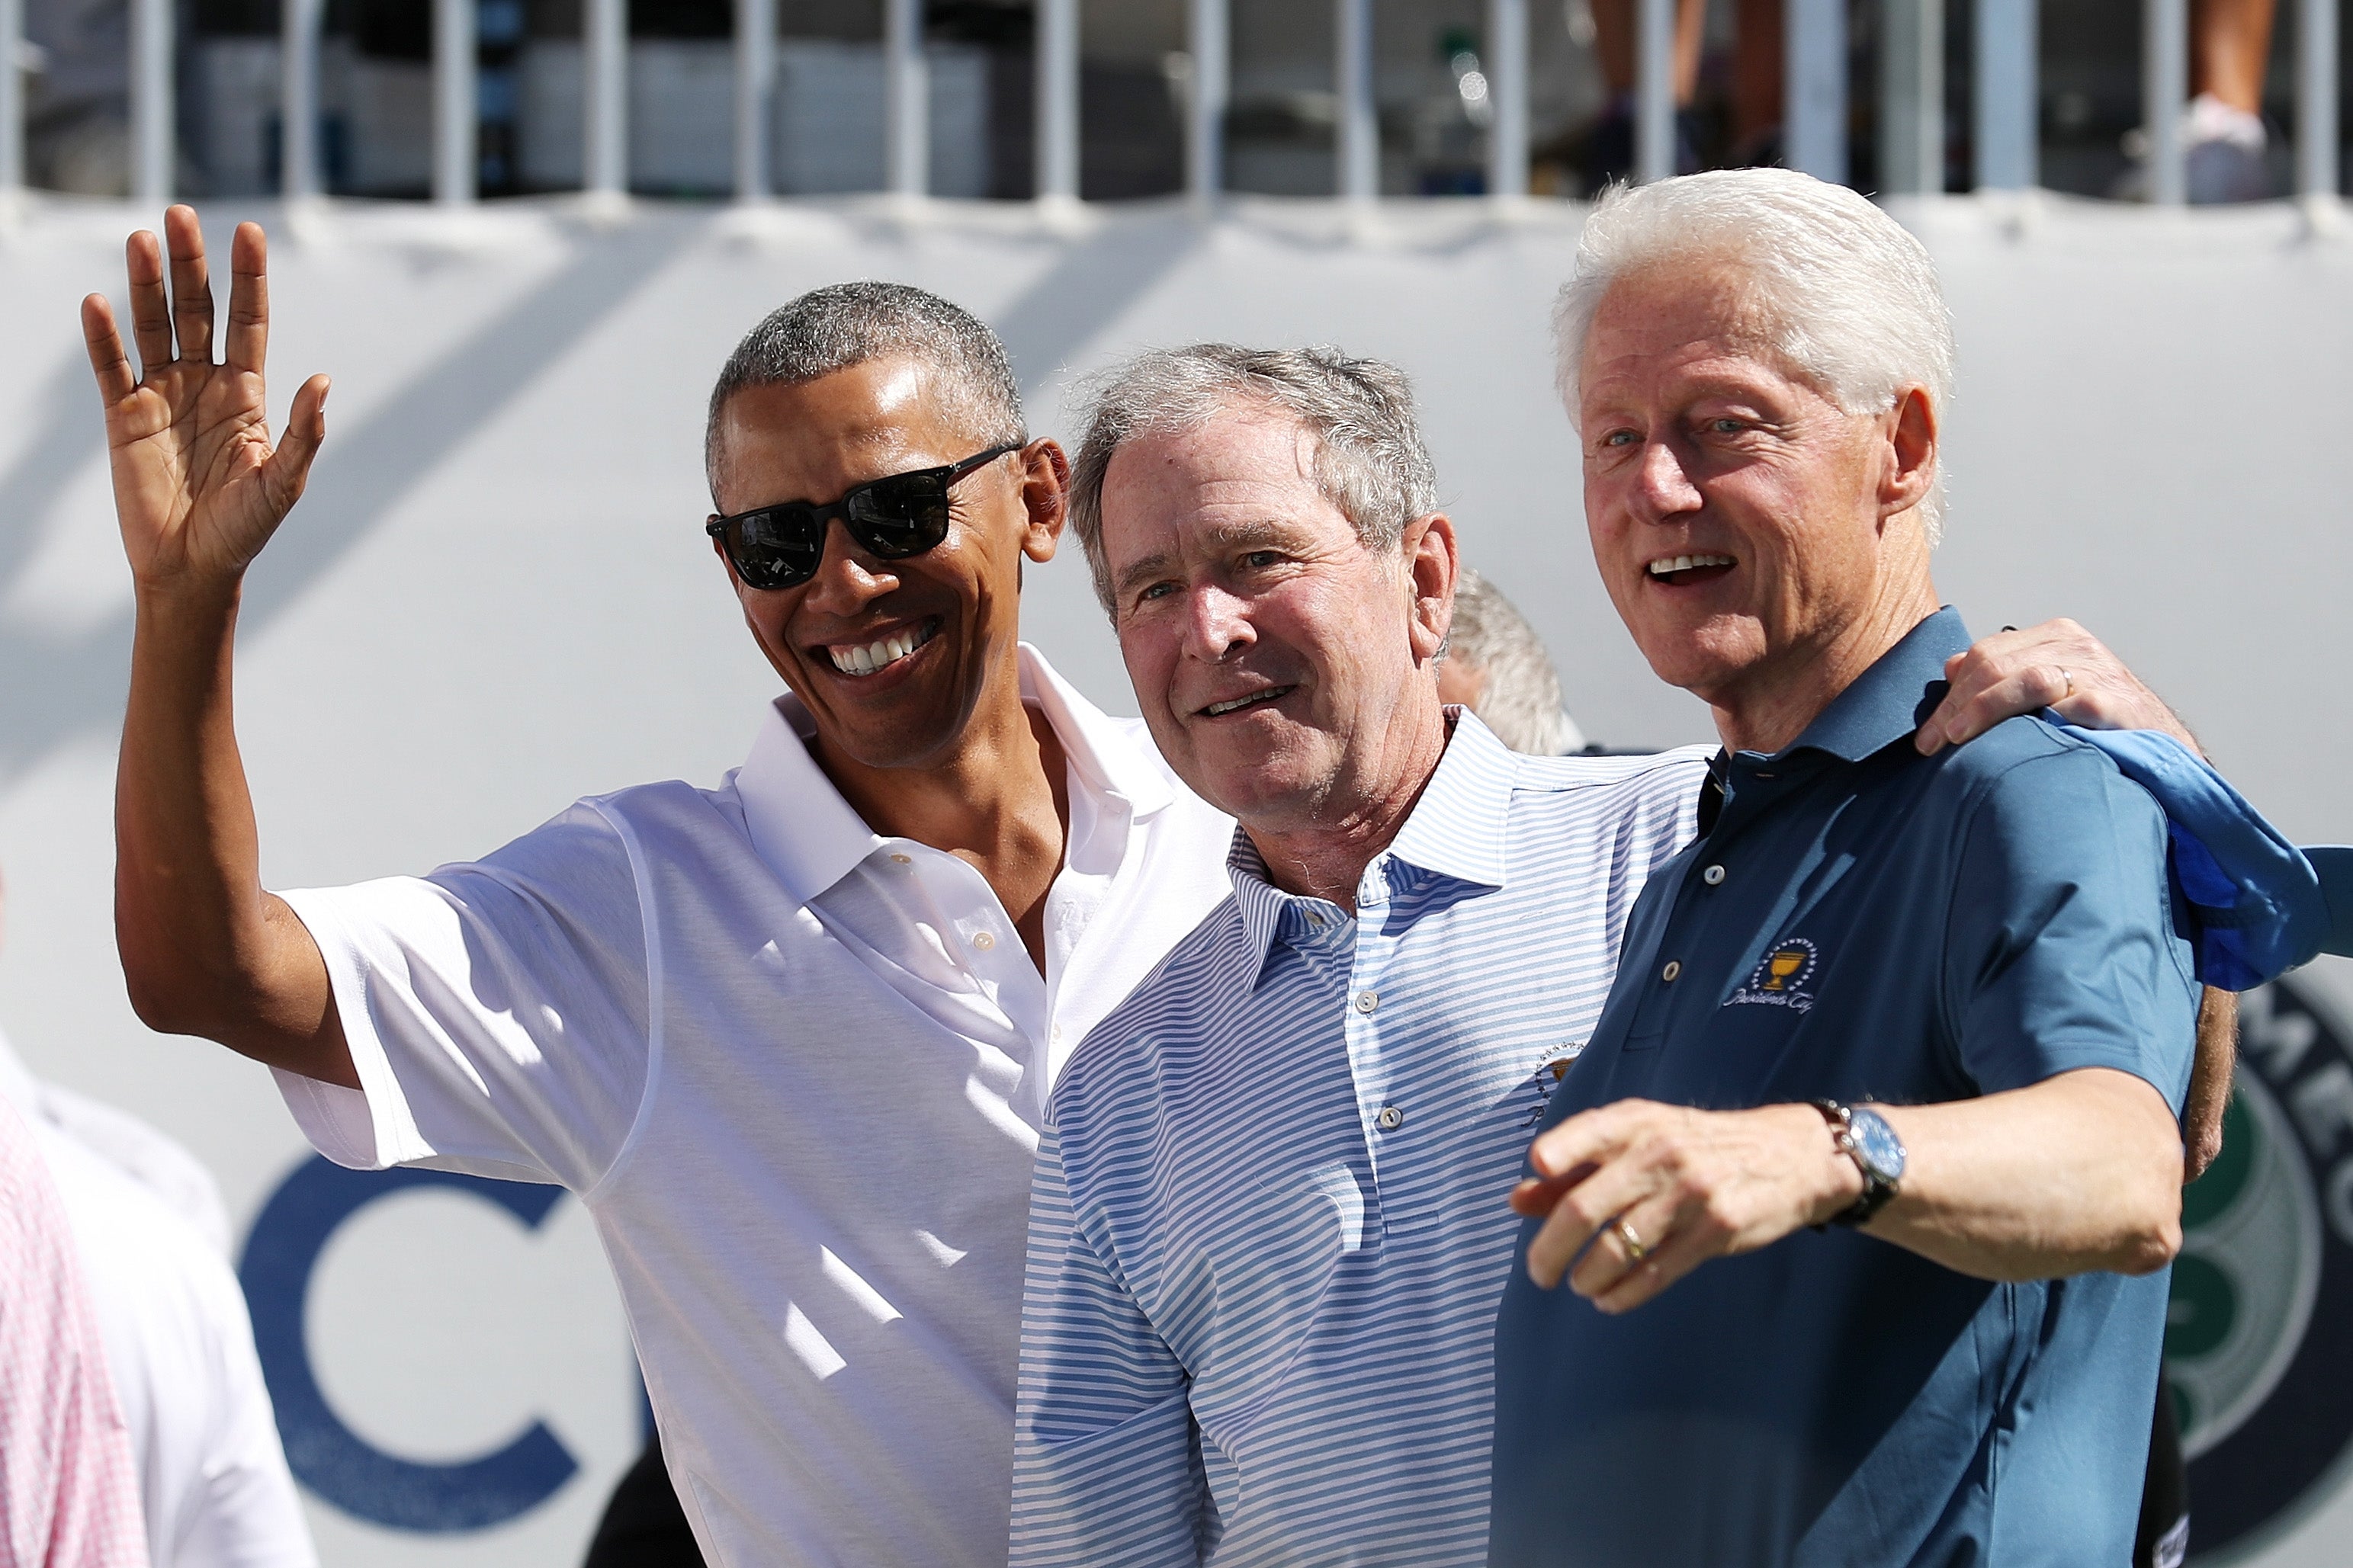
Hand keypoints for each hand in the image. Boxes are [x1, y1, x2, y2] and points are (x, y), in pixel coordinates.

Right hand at [81, 206, 328, 593]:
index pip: (248, 321)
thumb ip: (302, 435)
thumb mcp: (282, 483)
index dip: (247, 278)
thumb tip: (323, 384)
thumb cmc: (244, 529)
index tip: (249, 231)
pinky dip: (102, 337)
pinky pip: (110, 368)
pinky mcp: (123, 416)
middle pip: (197, 310)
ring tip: (140, 239)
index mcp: (247, 394)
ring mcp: (162, 395)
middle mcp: (204, 384)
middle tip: (180, 215)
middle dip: (191, 264)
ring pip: (152, 327)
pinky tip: (97, 301)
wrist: (193, 567)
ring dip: (145, 284)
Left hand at [1510, 1099, 1861, 1311]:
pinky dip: (1623, 1294)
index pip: (1586, 1132)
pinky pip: (1656, 1273)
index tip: (1536, 1174)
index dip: (1554, 1154)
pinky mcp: (1717, 1231)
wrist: (1794, 1156)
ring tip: (1580, 1285)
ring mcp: (1691, 1194)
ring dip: (1587, 1277)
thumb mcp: (1643, 1139)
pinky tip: (1609, 1300)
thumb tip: (1516, 1200)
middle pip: (1584, 1208)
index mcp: (1638, 1122)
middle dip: (1550, 1250)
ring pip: (1617, 1248)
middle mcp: (1661, 1153)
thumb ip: (1578, 1167)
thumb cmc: (1699, 1147)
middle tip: (1538, 1272)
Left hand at [1914, 619, 2197, 757]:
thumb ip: (2005, 677)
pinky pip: (2060, 703)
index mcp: (2055, 638)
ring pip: (2020, 677)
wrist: (2165, 754)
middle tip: (1930, 744)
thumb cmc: (2099, 726)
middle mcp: (2075, 646)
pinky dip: (2026, 719)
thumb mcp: (2051, 692)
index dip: (1950, 693)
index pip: (1984, 654)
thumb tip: (1950, 668)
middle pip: (1993, 665)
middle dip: (1953, 706)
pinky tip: (2004, 741)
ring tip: (1954, 738)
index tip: (1928, 733)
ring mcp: (2095, 671)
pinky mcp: (2110, 702)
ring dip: (1978, 709)